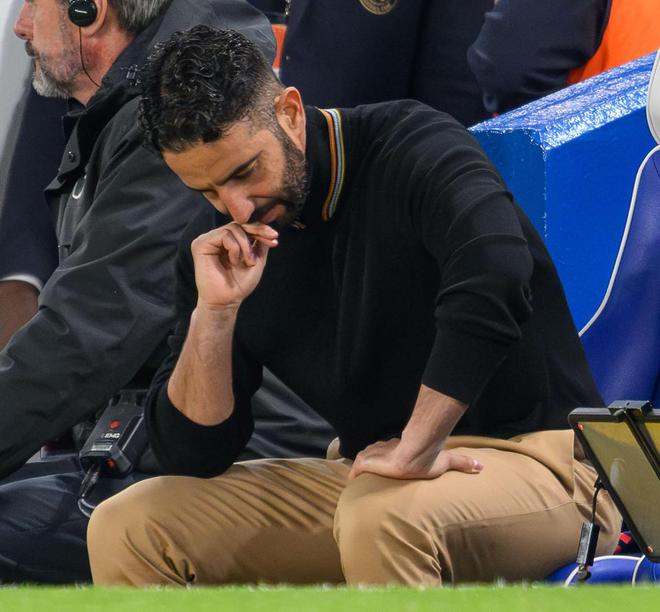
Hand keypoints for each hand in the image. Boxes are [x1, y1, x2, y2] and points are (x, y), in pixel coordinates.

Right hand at [191, 222, 277, 307]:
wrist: (227, 301)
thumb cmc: (240, 284)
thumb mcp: (256, 259)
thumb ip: (260, 242)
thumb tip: (267, 227)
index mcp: (228, 241)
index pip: (244, 226)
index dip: (260, 229)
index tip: (275, 237)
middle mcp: (216, 238)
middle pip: (239, 223)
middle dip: (256, 233)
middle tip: (263, 250)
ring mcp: (208, 240)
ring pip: (233, 228)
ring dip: (245, 245)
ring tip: (248, 262)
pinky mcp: (200, 244)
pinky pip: (224, 235)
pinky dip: (234, 248)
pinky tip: (234, 261)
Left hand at [348, 438, 482, 480]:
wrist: (413, 456)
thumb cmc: (427, 459)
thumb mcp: (445, 461)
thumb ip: (462, 462)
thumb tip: (481, 466)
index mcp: (398, 446)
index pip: (389, 450)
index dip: (387, 458)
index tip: (388, 467)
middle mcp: (383, 447)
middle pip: (374, 455)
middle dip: (373, 464)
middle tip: (373, 477)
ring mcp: (373, 453)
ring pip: (364, 460)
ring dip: (363, 470)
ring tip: (362, 483)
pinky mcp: (366, 461)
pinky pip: (356, 469)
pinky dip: (355, 476)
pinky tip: (355, 485)